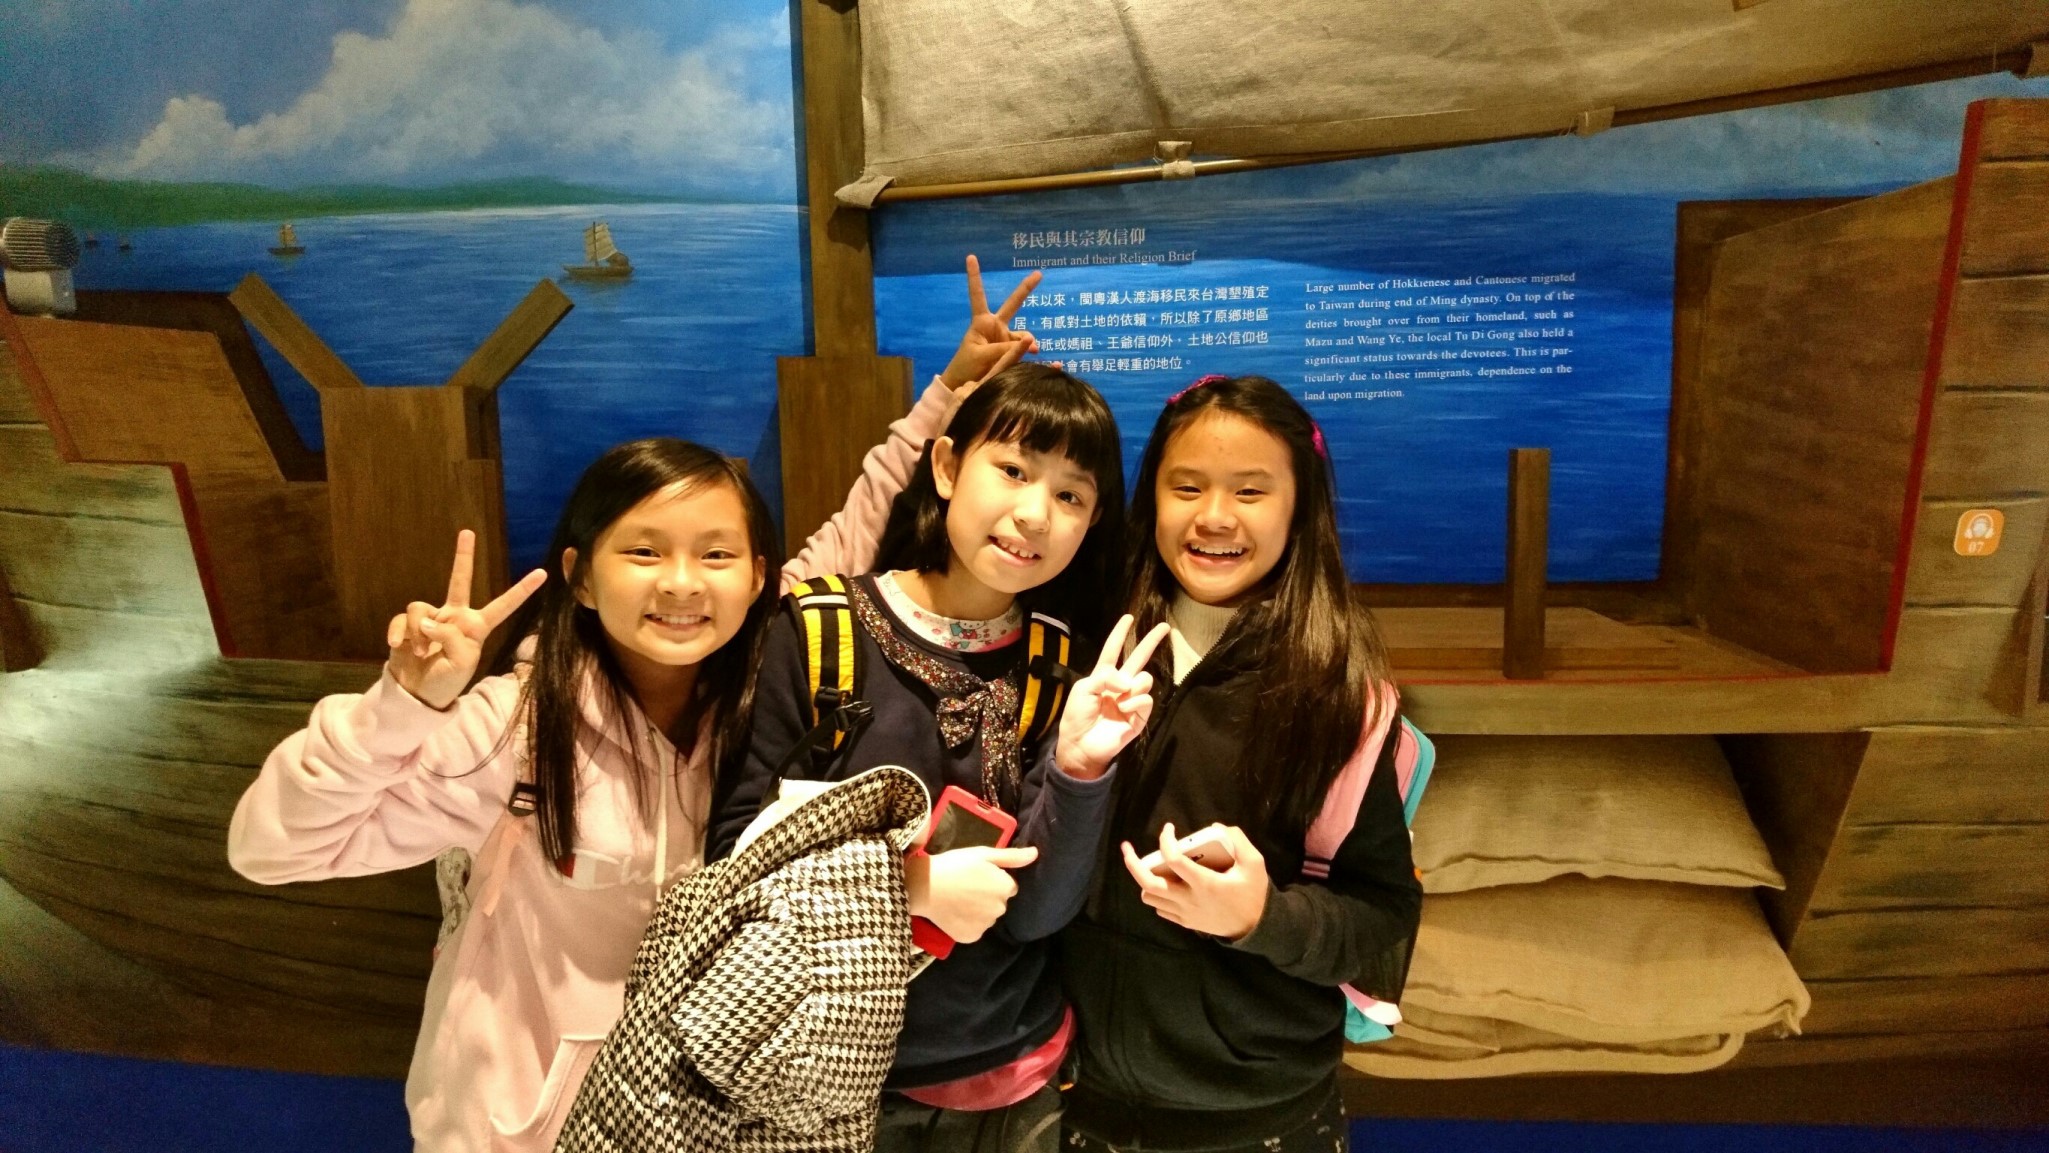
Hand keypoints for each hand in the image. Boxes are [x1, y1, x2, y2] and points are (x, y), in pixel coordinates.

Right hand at [386, 530, 547, 709]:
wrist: (417, 694)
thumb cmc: (446, 681)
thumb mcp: (461, 662)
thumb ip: (450, 635)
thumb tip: (429, 620)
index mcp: (476, 627)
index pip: (502, 606)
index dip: (521, 591)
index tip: (543, 573)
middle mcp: (455, 617)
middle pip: (460, 581)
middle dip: (463, 557)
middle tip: (468, 532)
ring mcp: (431, 618)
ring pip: (421, 608)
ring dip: (419, 632)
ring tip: (420, 653)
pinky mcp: (408, 624)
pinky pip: (402, 618)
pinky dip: (399, 633)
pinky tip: (397, 646)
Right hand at [904, 844, 1038, 943]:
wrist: (924, 886)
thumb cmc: (955, 865)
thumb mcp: (983, 854)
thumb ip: (1012, 857)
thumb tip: (1035, 854)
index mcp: (1006, 889)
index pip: (1008, 887)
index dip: (993, 880)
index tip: (977, 876)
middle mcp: (1000, 910)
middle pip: (998, 903)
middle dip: (987, 896)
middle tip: (966, 886)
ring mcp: (985, 926)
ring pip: (986, 917)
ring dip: (978, 910)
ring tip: (958, 899)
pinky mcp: (971, 937)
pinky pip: (974, 930)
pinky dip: (967, 923)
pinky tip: (954, 912)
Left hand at [939, 254, 1040, 394]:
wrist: (965, 386)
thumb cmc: (967, 367)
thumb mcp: (983, 356)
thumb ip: (1005, 348)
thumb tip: (1031, 342)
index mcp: (982, 322)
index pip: (978, 295)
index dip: (975, 276)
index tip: (971, 257)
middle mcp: (996, 327)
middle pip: (1013, 304)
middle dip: (1026, 289)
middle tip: (1039, 274)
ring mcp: (1005, 339)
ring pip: (1023, 336)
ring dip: (1027, 344)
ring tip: (1032, 352)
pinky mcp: (1012, 352)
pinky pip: (1025, 349)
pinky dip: (1030, 353)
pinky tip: (1038, 357)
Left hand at [1055, 615, 1169, 779]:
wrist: (1081, 744)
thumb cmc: (1077, 716)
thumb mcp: (1084, 689)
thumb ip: (1105, 677)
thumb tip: (1127, 681)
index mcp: (1103, 676)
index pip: (1113, 650)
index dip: (1120, 634)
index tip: (1128, 618)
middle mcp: (1120, 685)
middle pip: (1139, 658)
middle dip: (1151, 641)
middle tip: (1165, 627)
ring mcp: (1131, 699)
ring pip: (1145, 679)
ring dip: (1133, 685)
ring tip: (1120, 697)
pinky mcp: (1140, 715)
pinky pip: (1146, 698)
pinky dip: (1134, 701)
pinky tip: (1123, 709)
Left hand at [1121, 823, 1269, 939]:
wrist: (1255, 927)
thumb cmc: (1253, 893)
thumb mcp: (1254, 863)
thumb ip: (1238, 840)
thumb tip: (1216, 827)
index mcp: (1204, 883)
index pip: (1173, 859)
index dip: (1166, 840)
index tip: (1169, 828)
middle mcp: (1188, 899)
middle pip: (1148, 883)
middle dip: (1132, 863)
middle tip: (1127, 847)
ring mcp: (1184, 913)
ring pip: (1149, 897)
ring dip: (1144, 879)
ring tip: (1150, 866)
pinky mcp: (1184, 922)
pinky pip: (1159, 909)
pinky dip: (1156, 894)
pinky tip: (1165, 883)